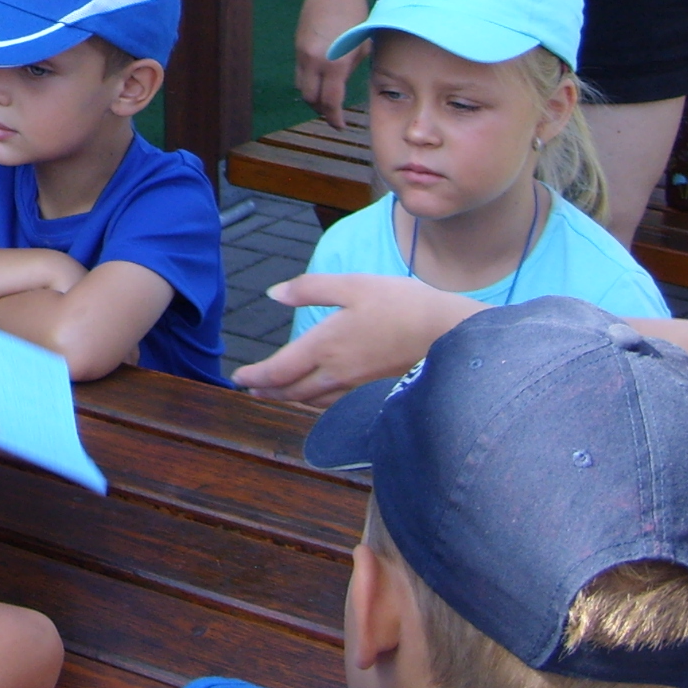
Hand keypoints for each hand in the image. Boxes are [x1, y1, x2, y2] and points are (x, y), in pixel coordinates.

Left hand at [230, 274, 480, 406]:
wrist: (448, 335)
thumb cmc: (400, 304)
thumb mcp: (352, 285)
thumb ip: (310, 289)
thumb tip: (273, 294)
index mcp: (325, 345)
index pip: (279, 370)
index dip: (256, 377)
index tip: (239, 378)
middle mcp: (336, 372)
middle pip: (292, 391)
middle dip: (268, 391)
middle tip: (251, 390)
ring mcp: (357, 386)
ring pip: (313, 400)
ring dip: (289, 399)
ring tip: (276, 395)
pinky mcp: (374, 390)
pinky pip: (335, 403)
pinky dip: (316, 403)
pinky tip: (318, 398)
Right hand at [294, 0, 369, 125]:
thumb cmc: (357, 14)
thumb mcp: (362, 46)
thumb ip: (352, 69)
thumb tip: (344, 83)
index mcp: (335, 64)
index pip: (330, 102)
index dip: (334, 118)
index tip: (341, 125)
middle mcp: (313, 62)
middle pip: (310, 98)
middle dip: (321, 110)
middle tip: (333, 114)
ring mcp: (302, 52)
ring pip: (301, 85)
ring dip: (312, 95)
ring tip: (326, 96)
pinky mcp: (297, 43)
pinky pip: (299, 70)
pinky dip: (308, 79)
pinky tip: (321, 75)